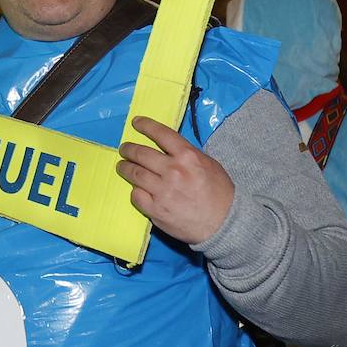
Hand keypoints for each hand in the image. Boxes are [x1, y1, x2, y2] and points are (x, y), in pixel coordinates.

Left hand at [116, 116, 234, 244]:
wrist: (224, 223)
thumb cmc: (219, 193)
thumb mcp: (209, 164)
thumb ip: (187, 155)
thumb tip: (167, 148)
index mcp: (188, 156)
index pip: (161, 134)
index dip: (145, 125)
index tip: (136, 123)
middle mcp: (173, 171)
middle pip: (141, 154)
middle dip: (128, 149)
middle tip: (124, 149)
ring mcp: (162, 191)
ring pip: (134, 174)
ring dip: (125, 168)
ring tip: (122, 166)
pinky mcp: (156, 209)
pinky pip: (136, 195)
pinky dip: (134, 190)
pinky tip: (136, 188)